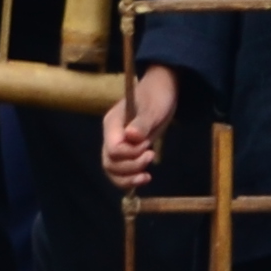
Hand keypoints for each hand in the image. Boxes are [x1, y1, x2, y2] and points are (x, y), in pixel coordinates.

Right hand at [101, 65, 180, 190]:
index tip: (147, 145)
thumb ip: (142, 123)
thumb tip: (131, 136)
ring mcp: (116, 145)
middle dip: (130, 167)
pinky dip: (129, 179)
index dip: (130, 153)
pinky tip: (144, 179)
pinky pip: (120, 171)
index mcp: (112, 124)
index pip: (113, 149)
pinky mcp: (125, 152)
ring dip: (128, 177)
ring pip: (112, 170)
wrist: (161, 92)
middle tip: (151, 155)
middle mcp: (110, 137)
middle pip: (110, 162)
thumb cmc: (156, 97)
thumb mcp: (153, 108)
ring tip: (146, 176)